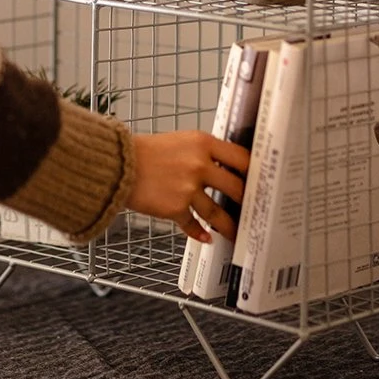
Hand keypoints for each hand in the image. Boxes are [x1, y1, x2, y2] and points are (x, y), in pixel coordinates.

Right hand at [126, 131, 249, 242]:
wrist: (119, 164)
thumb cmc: (146, 152)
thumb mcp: (181, 141)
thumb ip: (204, 152)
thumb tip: (225, 167)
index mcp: (202, 143)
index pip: (240, 157)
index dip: (253, 170)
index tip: (259, 179)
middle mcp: (199, 165)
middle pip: (235, 187)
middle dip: (246, 201)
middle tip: (253, 208)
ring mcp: (188, 188)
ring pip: (218, 213)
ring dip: (228, 225)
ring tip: (236, 232)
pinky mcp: (176, 208)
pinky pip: (194, 225)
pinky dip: (201, 233)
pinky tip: (206, 237)